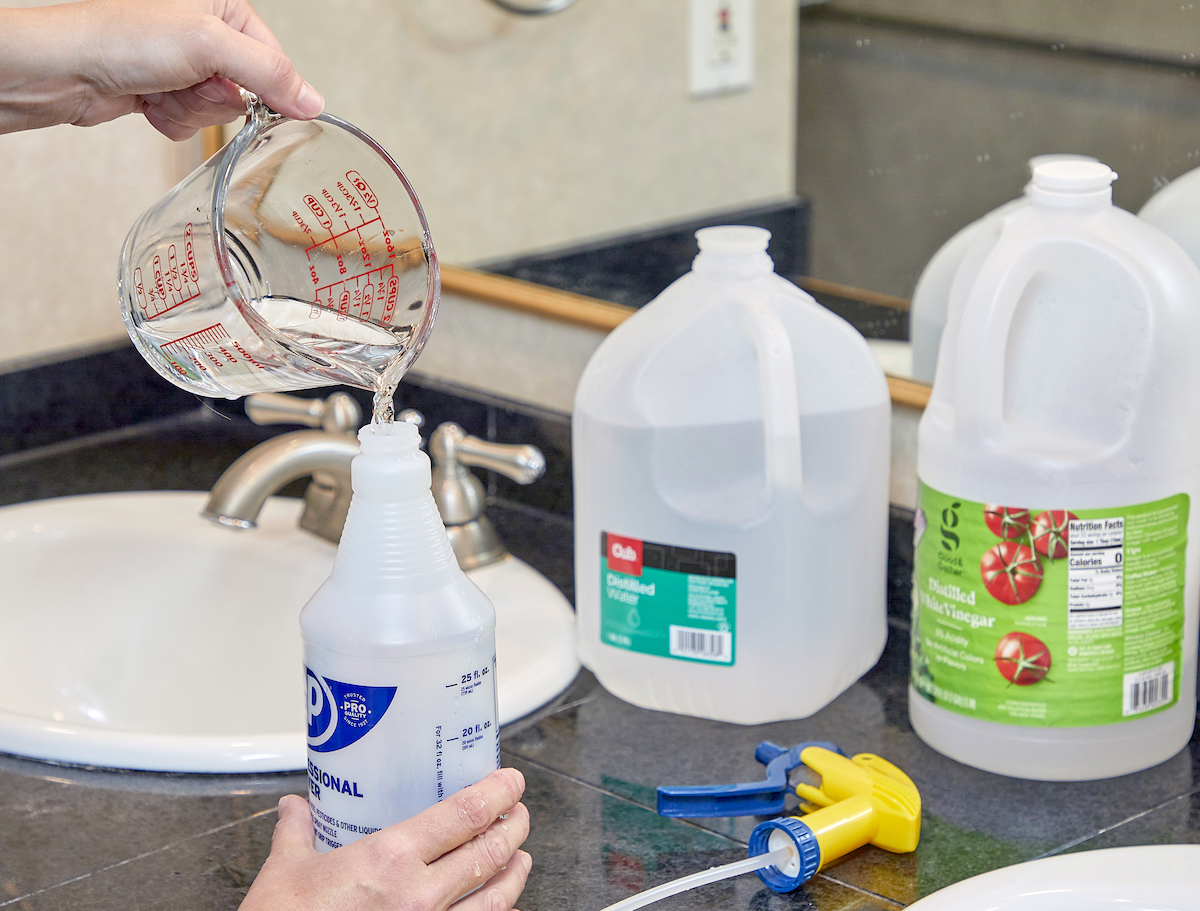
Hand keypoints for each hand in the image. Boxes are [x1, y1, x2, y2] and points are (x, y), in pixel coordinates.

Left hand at [0, 0, 323, 138]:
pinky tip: (148, 100)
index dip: (264, 86)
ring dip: (191, 110)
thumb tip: (312, 100)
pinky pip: (192, 122)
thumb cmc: (121, 39)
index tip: (238, 90)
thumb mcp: (209, 45)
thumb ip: (269, 72)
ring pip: (219, 111)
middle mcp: (205, 32)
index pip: (274, 60)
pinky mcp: (165, 90)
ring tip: (162, 88)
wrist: (64, 68)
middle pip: (247, 90)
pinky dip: (172, 119)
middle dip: (216, 97)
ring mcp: (185, 64)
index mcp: (224, 6)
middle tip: (186, 81)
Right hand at [240, 768, 532, 910]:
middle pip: (491, 852)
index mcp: (389, 859)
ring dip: (515, 873)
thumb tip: (294, 808)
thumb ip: (297, 832)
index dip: (498, 793)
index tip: (511, 781)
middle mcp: (419, 896)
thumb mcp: (285, 872)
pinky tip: (499, 908)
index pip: (465, 814)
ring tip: (519, 857)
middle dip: (513, 828)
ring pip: (498, 899)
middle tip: (518, 813)